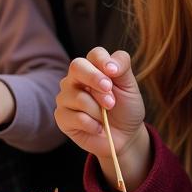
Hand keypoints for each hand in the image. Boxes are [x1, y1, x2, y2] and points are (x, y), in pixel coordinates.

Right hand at [54, 48, 149, 188]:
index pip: (95, 55)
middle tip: (111, 100)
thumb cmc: (126, 108)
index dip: (103, 62)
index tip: (114, 73)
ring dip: (99, 110)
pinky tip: (98, 127)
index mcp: (93, 67)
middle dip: (96, 81)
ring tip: (106, 117)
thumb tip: (110, 65)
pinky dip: (93, 125)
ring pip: (78, 97)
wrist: (124, 136)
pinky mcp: (61, 116)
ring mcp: (66, 97)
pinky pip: (76, 117)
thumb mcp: (130, 87)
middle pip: (77, 67)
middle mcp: (76, 78)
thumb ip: (122, 68)